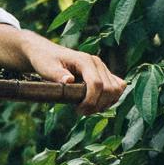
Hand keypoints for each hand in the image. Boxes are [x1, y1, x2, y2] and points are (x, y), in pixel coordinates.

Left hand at [11, 34, 125, 110]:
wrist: (46, 53)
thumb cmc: (45, 60)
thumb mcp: (46, 67)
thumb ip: (57, 74)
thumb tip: (69, 81)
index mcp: (84, 60)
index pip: (97, 84)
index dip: (91, 101)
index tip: (78, 111)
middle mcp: (97, 62)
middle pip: (110, 89)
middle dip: (98, 105)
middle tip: (82, 112)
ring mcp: (102, 67)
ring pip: (116, 89)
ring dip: (105, 104)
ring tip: (88, 108)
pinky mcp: (105, 73)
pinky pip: (118, 87)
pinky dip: (111, 99)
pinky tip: (97, 103)